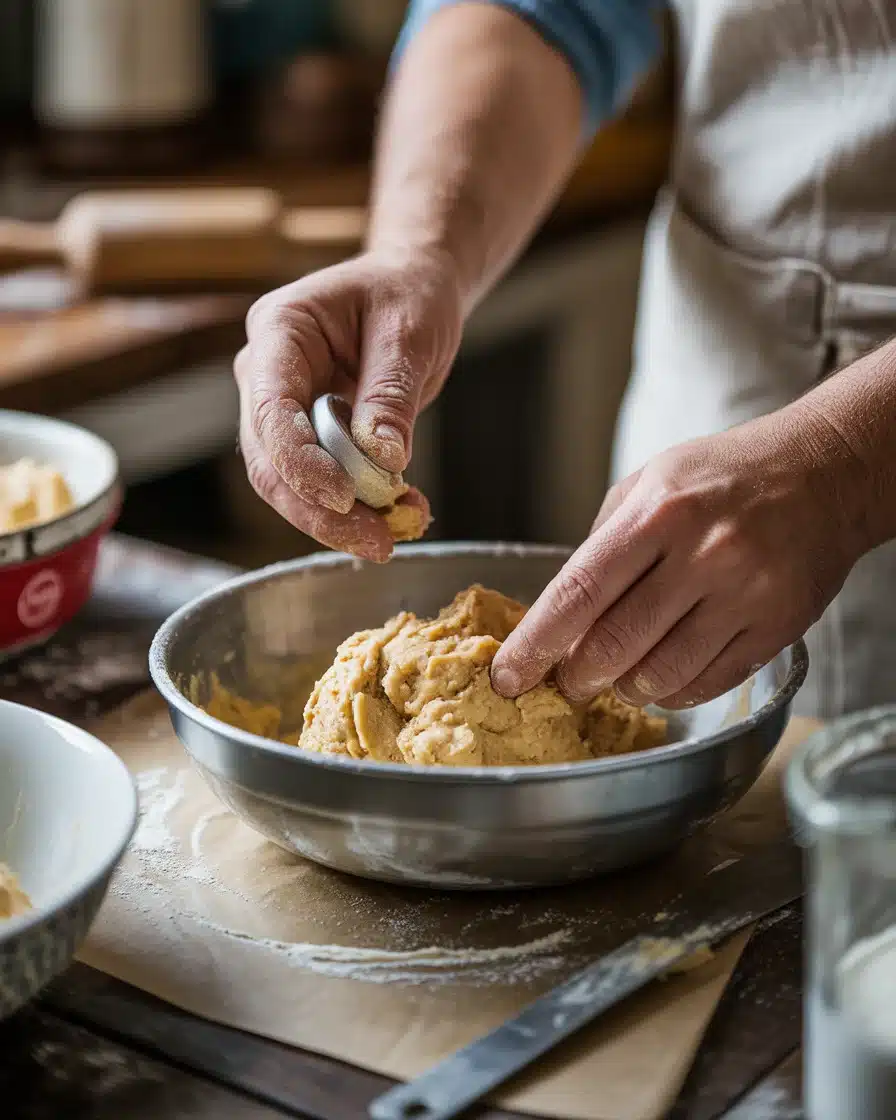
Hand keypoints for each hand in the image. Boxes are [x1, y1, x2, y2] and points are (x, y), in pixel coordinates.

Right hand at [234, 249, 461, 560]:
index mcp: (280, 329)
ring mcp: (281, 407)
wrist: (413, 289)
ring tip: (391, 536)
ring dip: (336, 520)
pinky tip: (395, 517)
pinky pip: (317, 484)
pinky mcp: (306, 437)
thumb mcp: (410, 333)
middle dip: (319, 509)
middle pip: (270, 460)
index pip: (270, 408)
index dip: (300, 462)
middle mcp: (266, 372)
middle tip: (377, 541)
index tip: (344, 498)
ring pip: (287, 484)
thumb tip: (382, 459)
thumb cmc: (408, 294)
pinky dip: (354, 510)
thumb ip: (390, 395)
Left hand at [492, 407, 866, 708]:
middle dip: (576, 677)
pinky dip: (672, 692)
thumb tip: (558, 612)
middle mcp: (702, 554)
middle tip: (567, 681)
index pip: (578, 592)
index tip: (506, 677)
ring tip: (618, 675)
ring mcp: (744, 594)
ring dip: (625, 688)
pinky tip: (663, 675)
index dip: (535, 644)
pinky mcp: (777, 627)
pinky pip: (707, 684)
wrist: (825, 472)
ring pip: (660, 676)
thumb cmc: (723, 476)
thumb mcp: (650, 481)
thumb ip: (602, 542)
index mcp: (658, 512)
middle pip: (613, 645)